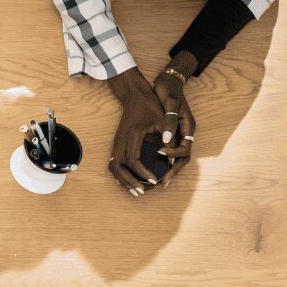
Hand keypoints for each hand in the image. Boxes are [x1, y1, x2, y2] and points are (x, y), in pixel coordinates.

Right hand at [106, 70, 166, 195]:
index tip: (154, 179)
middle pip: (119, 167)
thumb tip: (173, 157)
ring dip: (123, 180)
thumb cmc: (150, 106)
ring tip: (135, 190)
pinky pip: (113, 162)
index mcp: (132, 134)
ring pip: (113, 167)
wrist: (134, 95)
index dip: (143, 172)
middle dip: (131, 181)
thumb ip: (169, 136)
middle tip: (143, 191)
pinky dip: (119, 174)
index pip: (133, 159)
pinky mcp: (116, 143)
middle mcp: (121, 140)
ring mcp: (116, 142)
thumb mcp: (163, 118)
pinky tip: (126, 181)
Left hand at [152, 60, 197, 184]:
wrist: (169, 80)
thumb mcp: (170, 103)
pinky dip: (162, 161)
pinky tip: (150, 166)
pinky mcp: (171, 134)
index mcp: (188, 128)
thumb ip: (170, 122)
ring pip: (176, 158)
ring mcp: (179, 134)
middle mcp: (186, 134)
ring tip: (155, 181)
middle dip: (172, 172)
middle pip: (182, 159)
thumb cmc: (169, 90)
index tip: (160, 158)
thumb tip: (167, 140)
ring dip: (167, 170)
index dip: (173, 158)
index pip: (185, 151)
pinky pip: (170, 152)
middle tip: (161, 184)